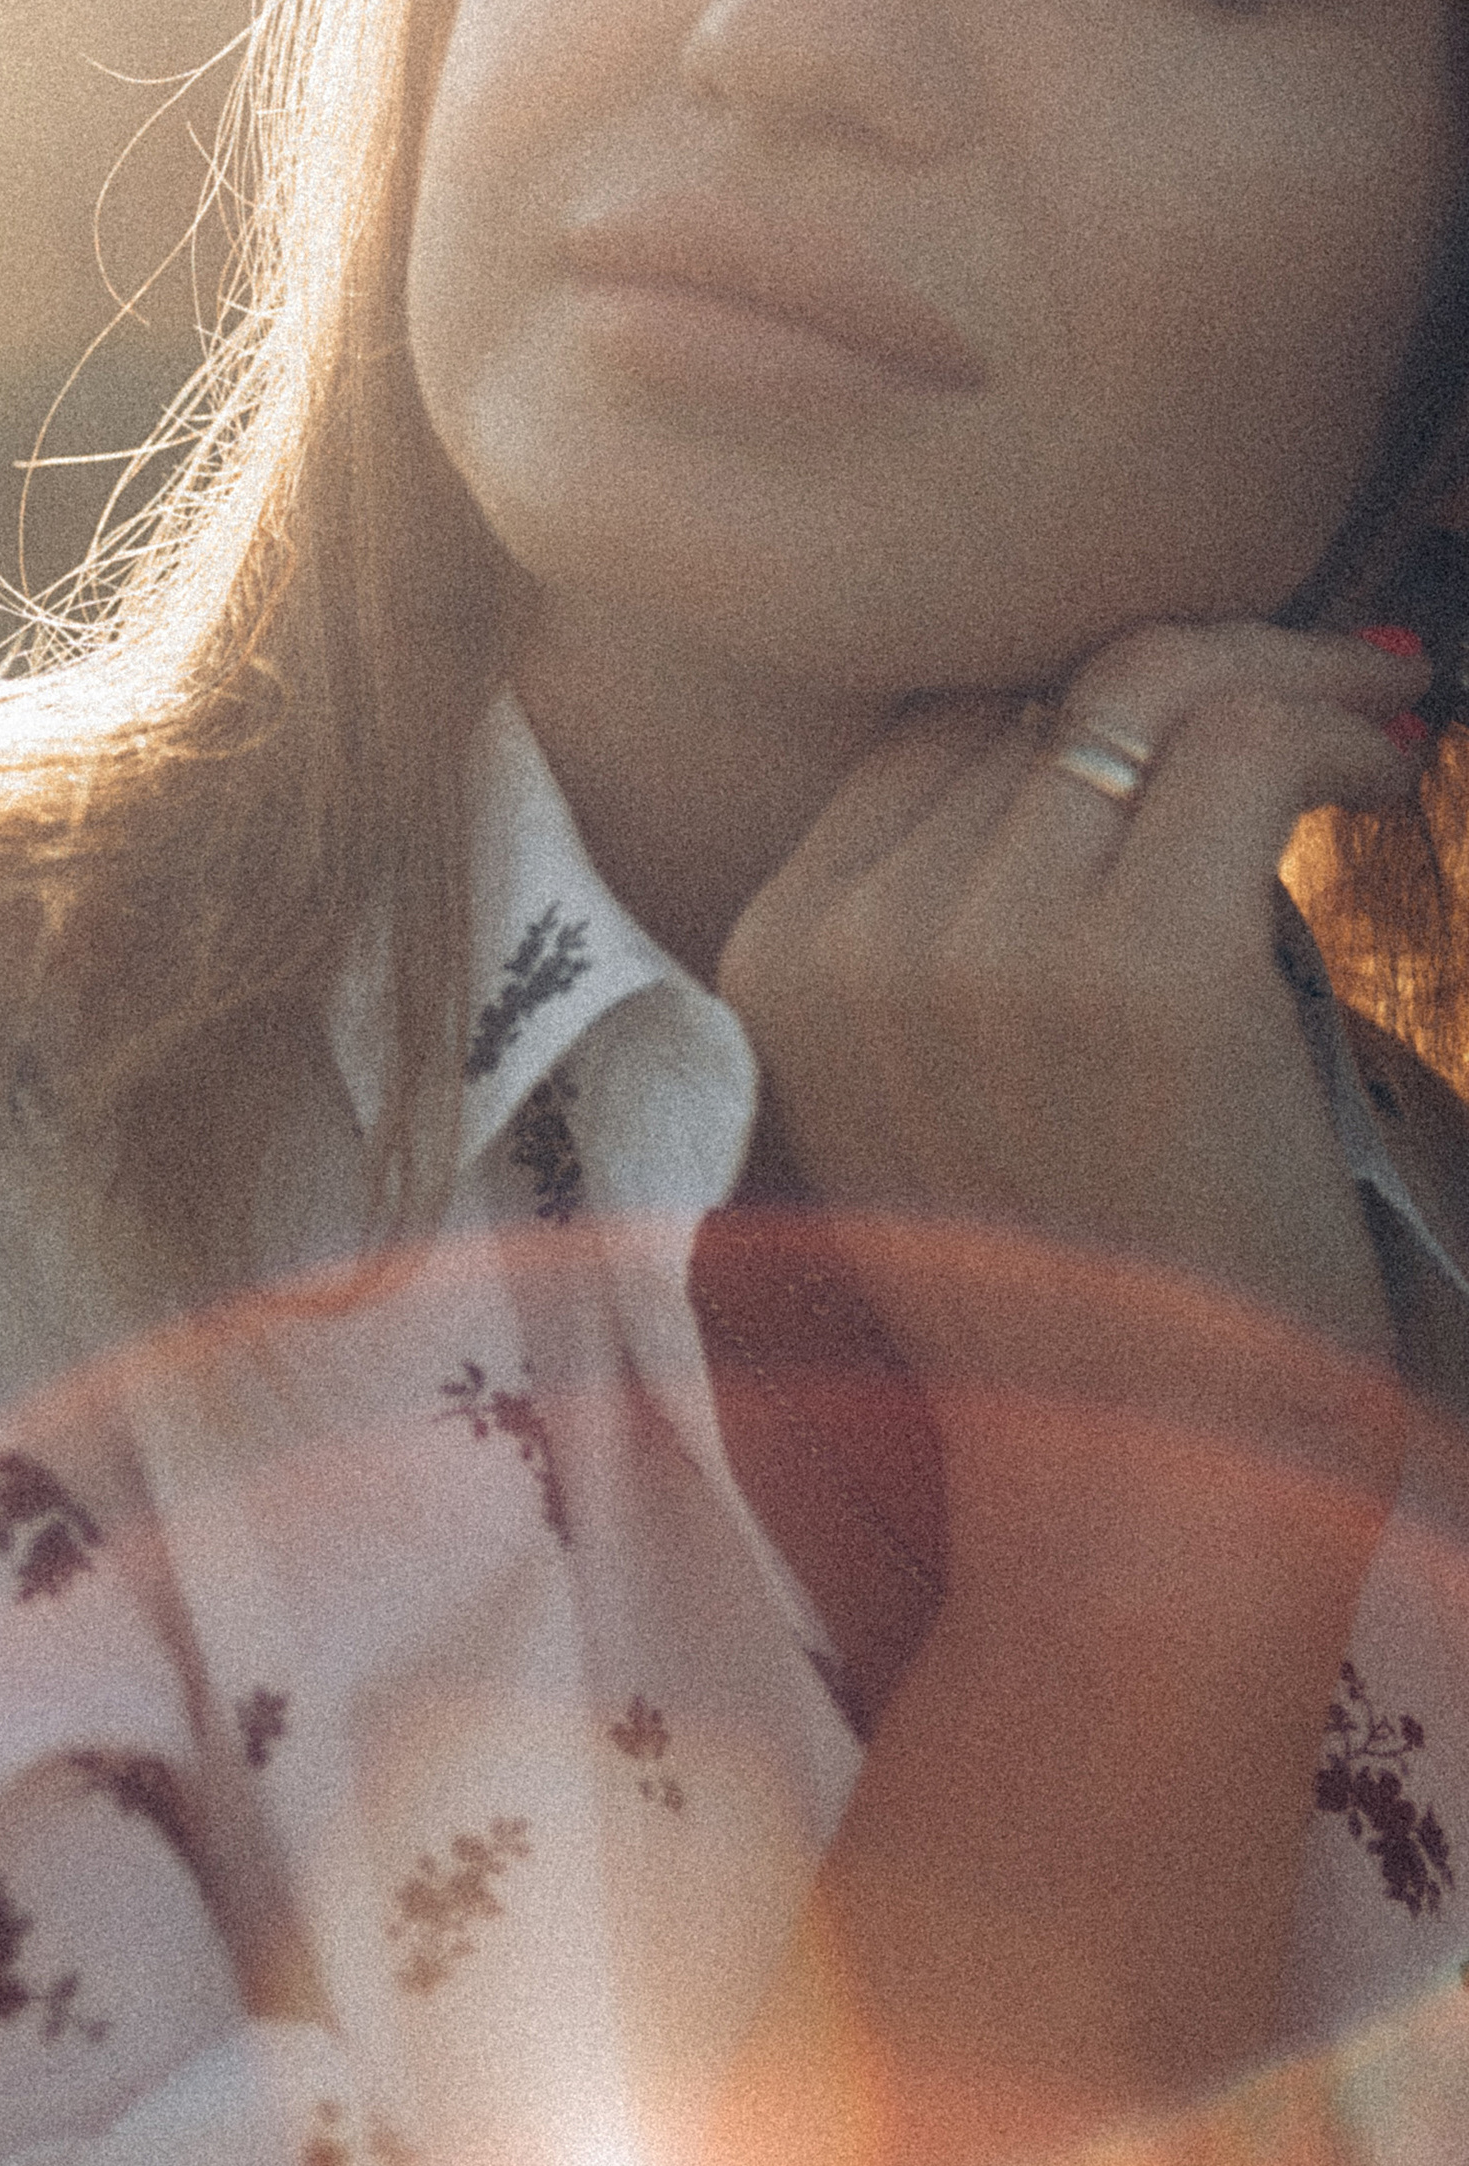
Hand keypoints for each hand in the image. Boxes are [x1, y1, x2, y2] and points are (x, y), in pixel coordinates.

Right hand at [715, 614, 1424, 1454]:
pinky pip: (1245, 751)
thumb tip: (1100, 746)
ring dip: (1289, 677)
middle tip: (1332, 681)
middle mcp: (857, 930)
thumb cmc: (1073, 1313)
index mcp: (778, 956)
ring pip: (1148, 683)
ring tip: (1377, 710)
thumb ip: (952, 936)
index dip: (1082, 698)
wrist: (1133, 1501)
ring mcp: (988, 942)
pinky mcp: (1146, 967)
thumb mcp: (932, 1100)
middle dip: (1199, 665)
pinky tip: (1387, 772)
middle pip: (1041, 691)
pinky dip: (1336, 732)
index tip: (1202, 703)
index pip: (938, 731)